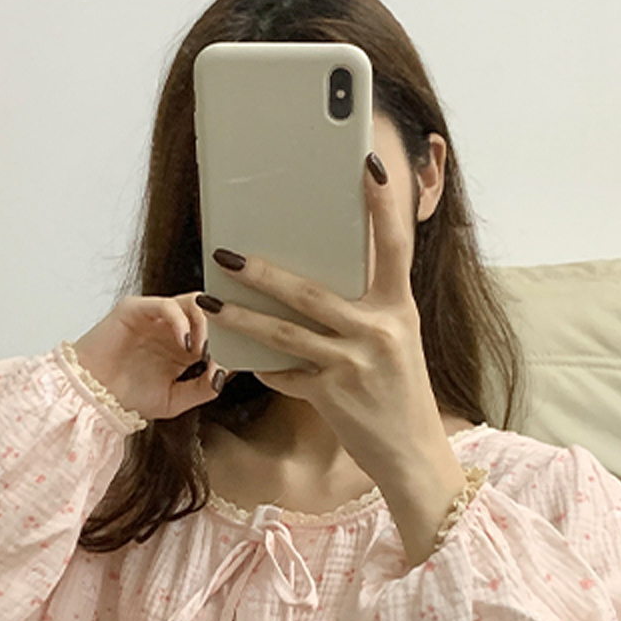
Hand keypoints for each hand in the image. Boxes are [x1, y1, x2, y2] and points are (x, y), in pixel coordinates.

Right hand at [71, 293, 218, 422]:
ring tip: (204, 349)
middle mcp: (172, 328)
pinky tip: (186, 345)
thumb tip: (225, 374)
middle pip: (210, 313)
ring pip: (194, 302)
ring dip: (207, 324)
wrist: (93, 398)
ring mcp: (155, 316)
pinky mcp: (137, 308)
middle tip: (225, 351)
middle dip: (223, 330)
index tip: (240, 360)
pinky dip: (183, 322)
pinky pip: (168, 305)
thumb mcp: (175, 400)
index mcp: (184, 348)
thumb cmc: (127, 398)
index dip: (232, 343)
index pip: (218, 333)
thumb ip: (203, 389)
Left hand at [195, 154, 454, 489]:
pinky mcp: (333, 396)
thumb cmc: (400, 394)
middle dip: (263, 272)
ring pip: (284, 333)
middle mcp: (378, 331)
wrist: (412, 455)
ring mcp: (353, 364)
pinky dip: (263, 367)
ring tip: (208, 300)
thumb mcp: (396, 342)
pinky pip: (285, 375)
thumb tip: (322, 280)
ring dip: (241, 317)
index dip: (383, 204)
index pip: (395, 245)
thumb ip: (367, 311)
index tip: (368, 165)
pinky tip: (241, 359)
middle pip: (310, 291)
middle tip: (225, 253)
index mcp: (398, 309)